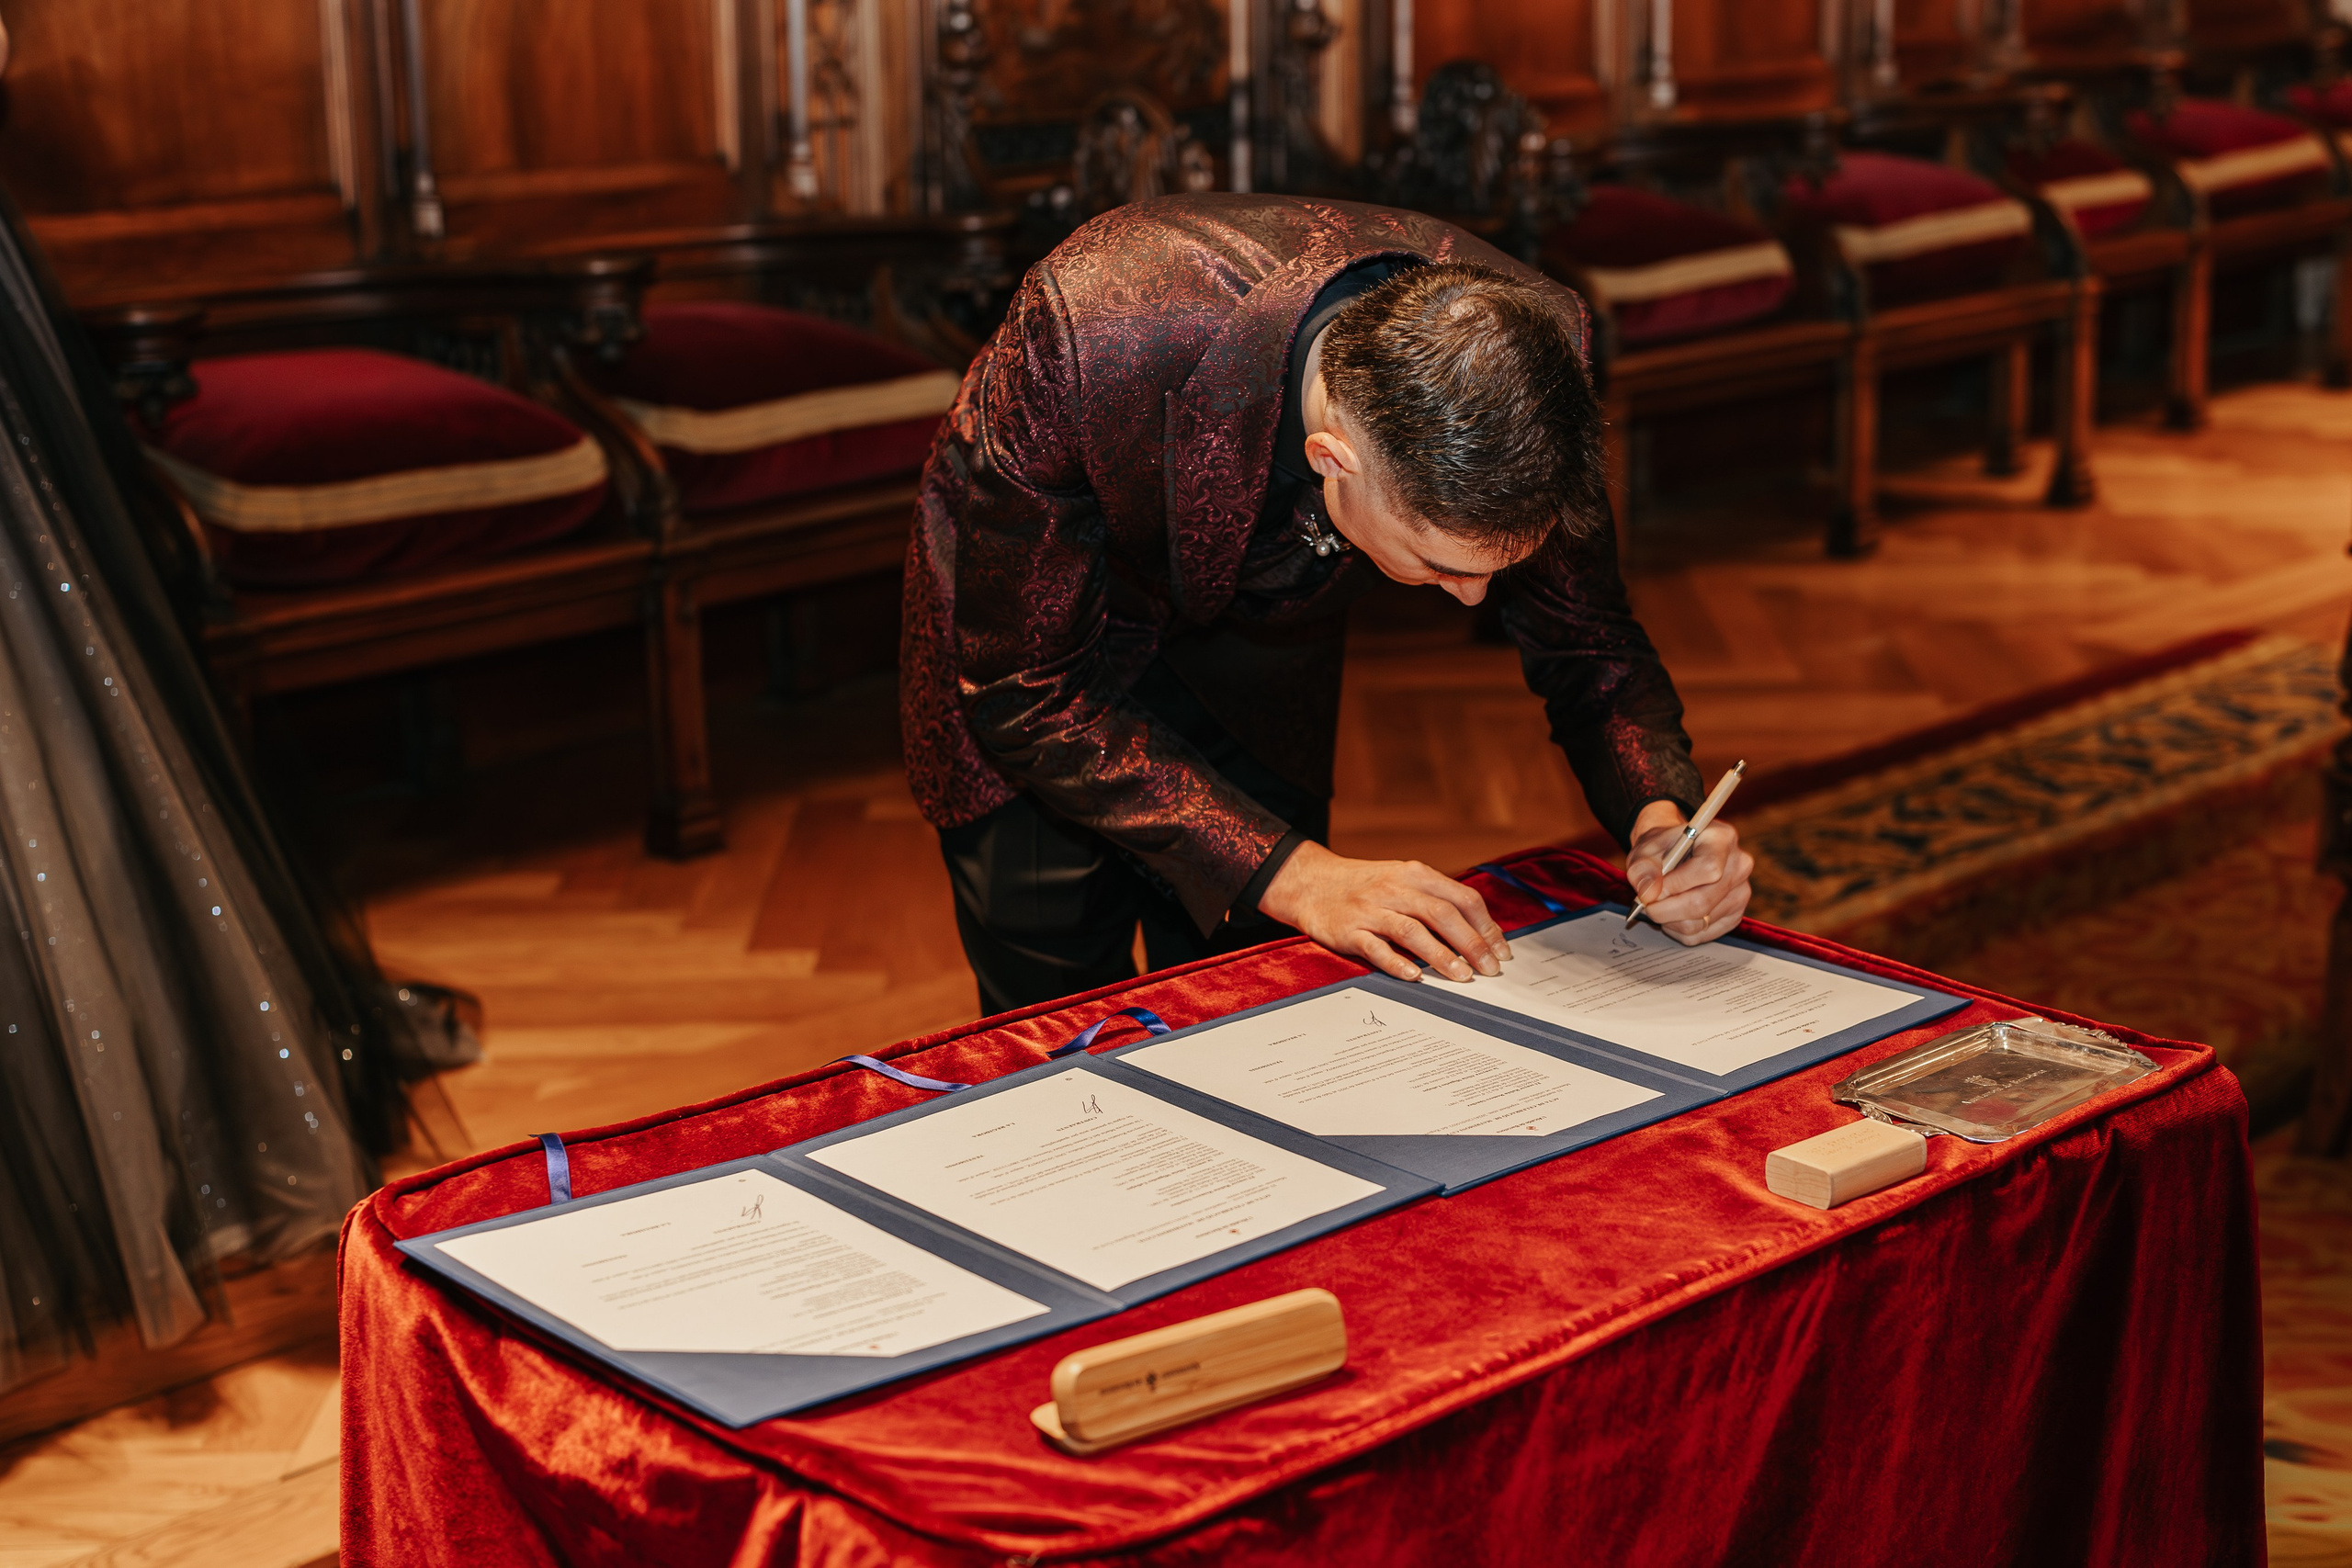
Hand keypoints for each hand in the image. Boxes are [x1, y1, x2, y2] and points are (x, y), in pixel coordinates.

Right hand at [1258, 841, 1510, 981]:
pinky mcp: (1349, 930)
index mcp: (1415, 874)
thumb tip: (1480, 932)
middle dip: (1472, 944)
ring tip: (1463, 977)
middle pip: (1443, 914)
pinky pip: (1376, 948)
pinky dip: (1397, 962)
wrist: (1312, 882)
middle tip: (1490, 969)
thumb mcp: (1403, 880)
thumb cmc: (1365, 886)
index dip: (1486, 926)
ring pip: (1413, 931)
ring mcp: (1371, 909)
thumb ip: (1437, 900)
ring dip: (1442, 956)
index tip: (1501, 951)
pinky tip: (1415, 977)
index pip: (1462, 898)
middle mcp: (1395, 888)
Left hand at [1625, 800, 1752, 945]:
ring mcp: (1741, 892)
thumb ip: (1643, 869)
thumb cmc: (1664, 849)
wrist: (1676, 852)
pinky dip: (1679, 930)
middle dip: (1666, 910)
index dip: (1675, 885)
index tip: (1652, 890)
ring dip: (1669, 921)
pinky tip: (1674, 913)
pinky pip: (1702, 935)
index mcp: (1721, 838)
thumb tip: (1649, 894)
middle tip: (1647, 905)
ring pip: (1699, 923)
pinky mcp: (1735, 915)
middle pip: (1703, 901)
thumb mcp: (1645, 849)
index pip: (1708, 869)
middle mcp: (1739, 865)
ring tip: (1660, 905)